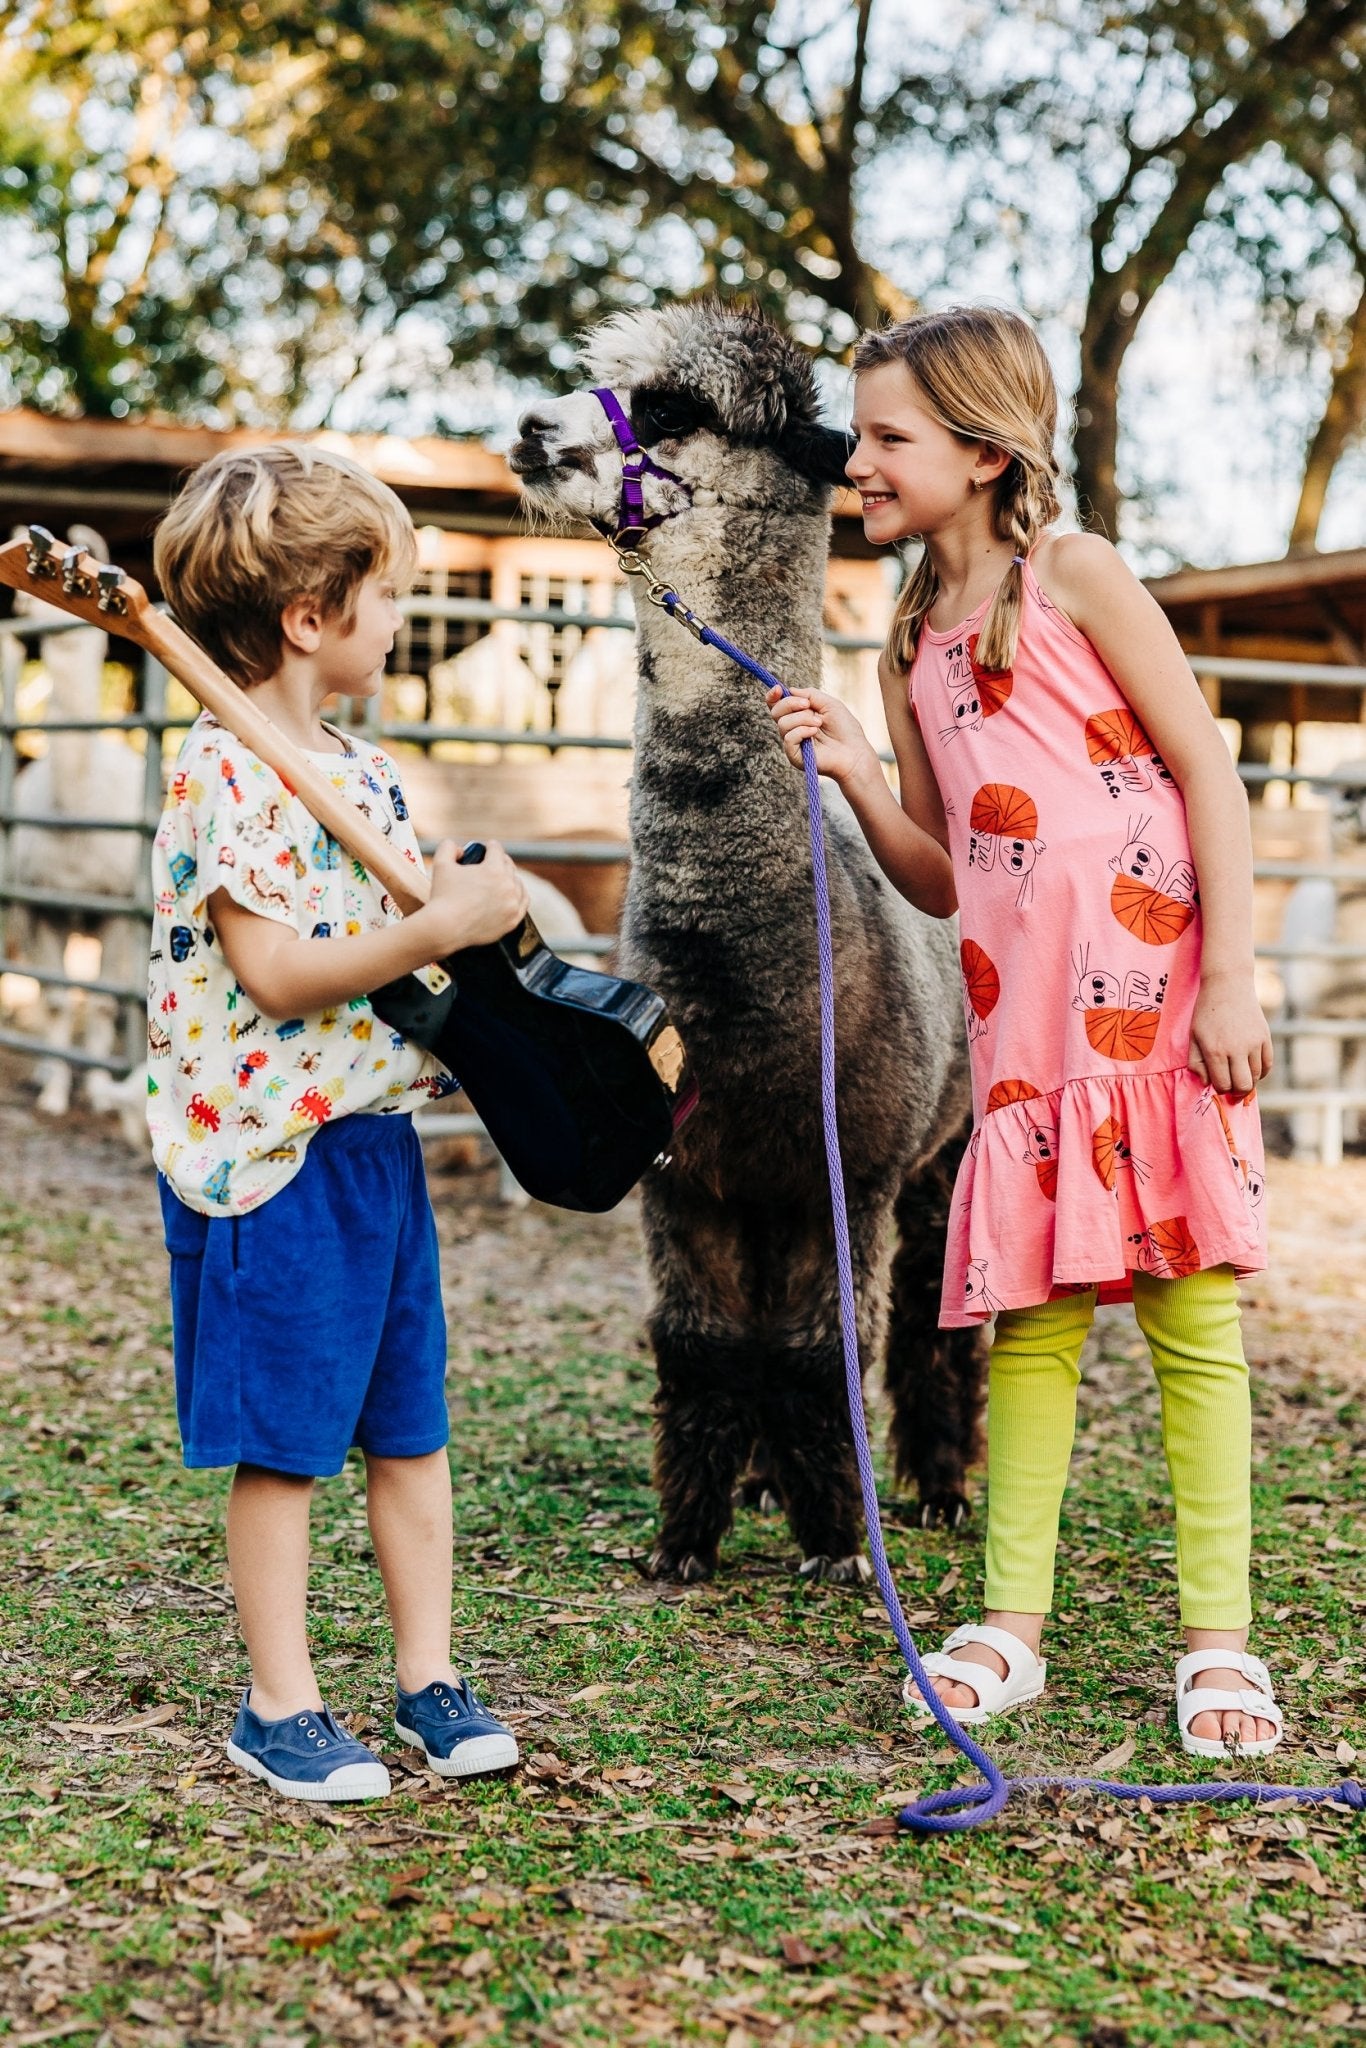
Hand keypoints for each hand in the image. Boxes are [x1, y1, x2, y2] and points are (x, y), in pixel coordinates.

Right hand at [419, 839, 528, 953]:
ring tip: (502, 878)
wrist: (445, 929)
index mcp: (494, 869)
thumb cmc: (442, 897)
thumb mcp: (441, 864)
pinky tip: (513, 893)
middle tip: (492, 862)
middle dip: (499, 861)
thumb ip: (449, 847)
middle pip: (508, 866)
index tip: (488, 847)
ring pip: (517, 884)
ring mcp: (512, 905)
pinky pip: (523, 902)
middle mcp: (508, 886)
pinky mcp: (512, 920)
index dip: (490, 846)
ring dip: (510, 878)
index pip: (497, 850)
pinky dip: (518, 895)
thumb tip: (461, 849)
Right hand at [766, 685, 878, 786]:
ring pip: (783, 723)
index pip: (777, 705)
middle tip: (808, 705)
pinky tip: (814, 732)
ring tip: (819, 723)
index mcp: (799, 715)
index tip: (778, 689)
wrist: (854, 752)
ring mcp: (793, 743)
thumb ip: (810, 695)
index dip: (773, 696)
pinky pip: (788, 738)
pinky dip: (802, 731)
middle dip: (790, 704)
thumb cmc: (845, 729)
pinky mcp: (794, 756)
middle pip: (776, 712)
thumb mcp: (829, 704)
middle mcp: (793, 728)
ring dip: (802, 718)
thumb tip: (789, 690)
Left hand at [1189, 970, 1273, 1093]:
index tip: (1217, 1083)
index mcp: (1216, 1051)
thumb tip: (1207, 1083)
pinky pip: (1268, 1065)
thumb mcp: (1194, 1037)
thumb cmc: (1206, 1012)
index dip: (1220, 1089)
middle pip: (1243, 1086)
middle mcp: (1237, 1049)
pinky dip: (1261, 1072)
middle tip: (1231, 1089)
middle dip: (1236, 1092)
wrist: (1228, 985)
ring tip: (1239, 1074)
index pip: (1223, 1085)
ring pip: (1257, 1076)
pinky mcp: (1265, 1037)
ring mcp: (1254, 1043)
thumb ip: (1196, 1063)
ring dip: (1248, 1080)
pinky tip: (1251, 1069)